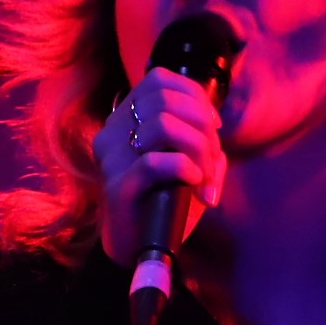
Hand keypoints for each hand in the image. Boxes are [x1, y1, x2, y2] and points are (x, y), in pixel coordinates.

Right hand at [94, 68, 225, 268]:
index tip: (213, 126)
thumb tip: (213, 126)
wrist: (140, 245)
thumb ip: (201, 137)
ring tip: (204, 175)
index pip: (158, 79)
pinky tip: (194, 183)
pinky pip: (157, 161)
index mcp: (125, 118)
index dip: (194, 95)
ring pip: (163, 125)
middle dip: (203, 127)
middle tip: (212, 159)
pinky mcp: (117, 186)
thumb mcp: (189, 160)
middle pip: (166, 100)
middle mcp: (112, 131)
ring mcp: (112, 158)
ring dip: (198, 148)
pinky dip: (186, 168)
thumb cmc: (165, 198)